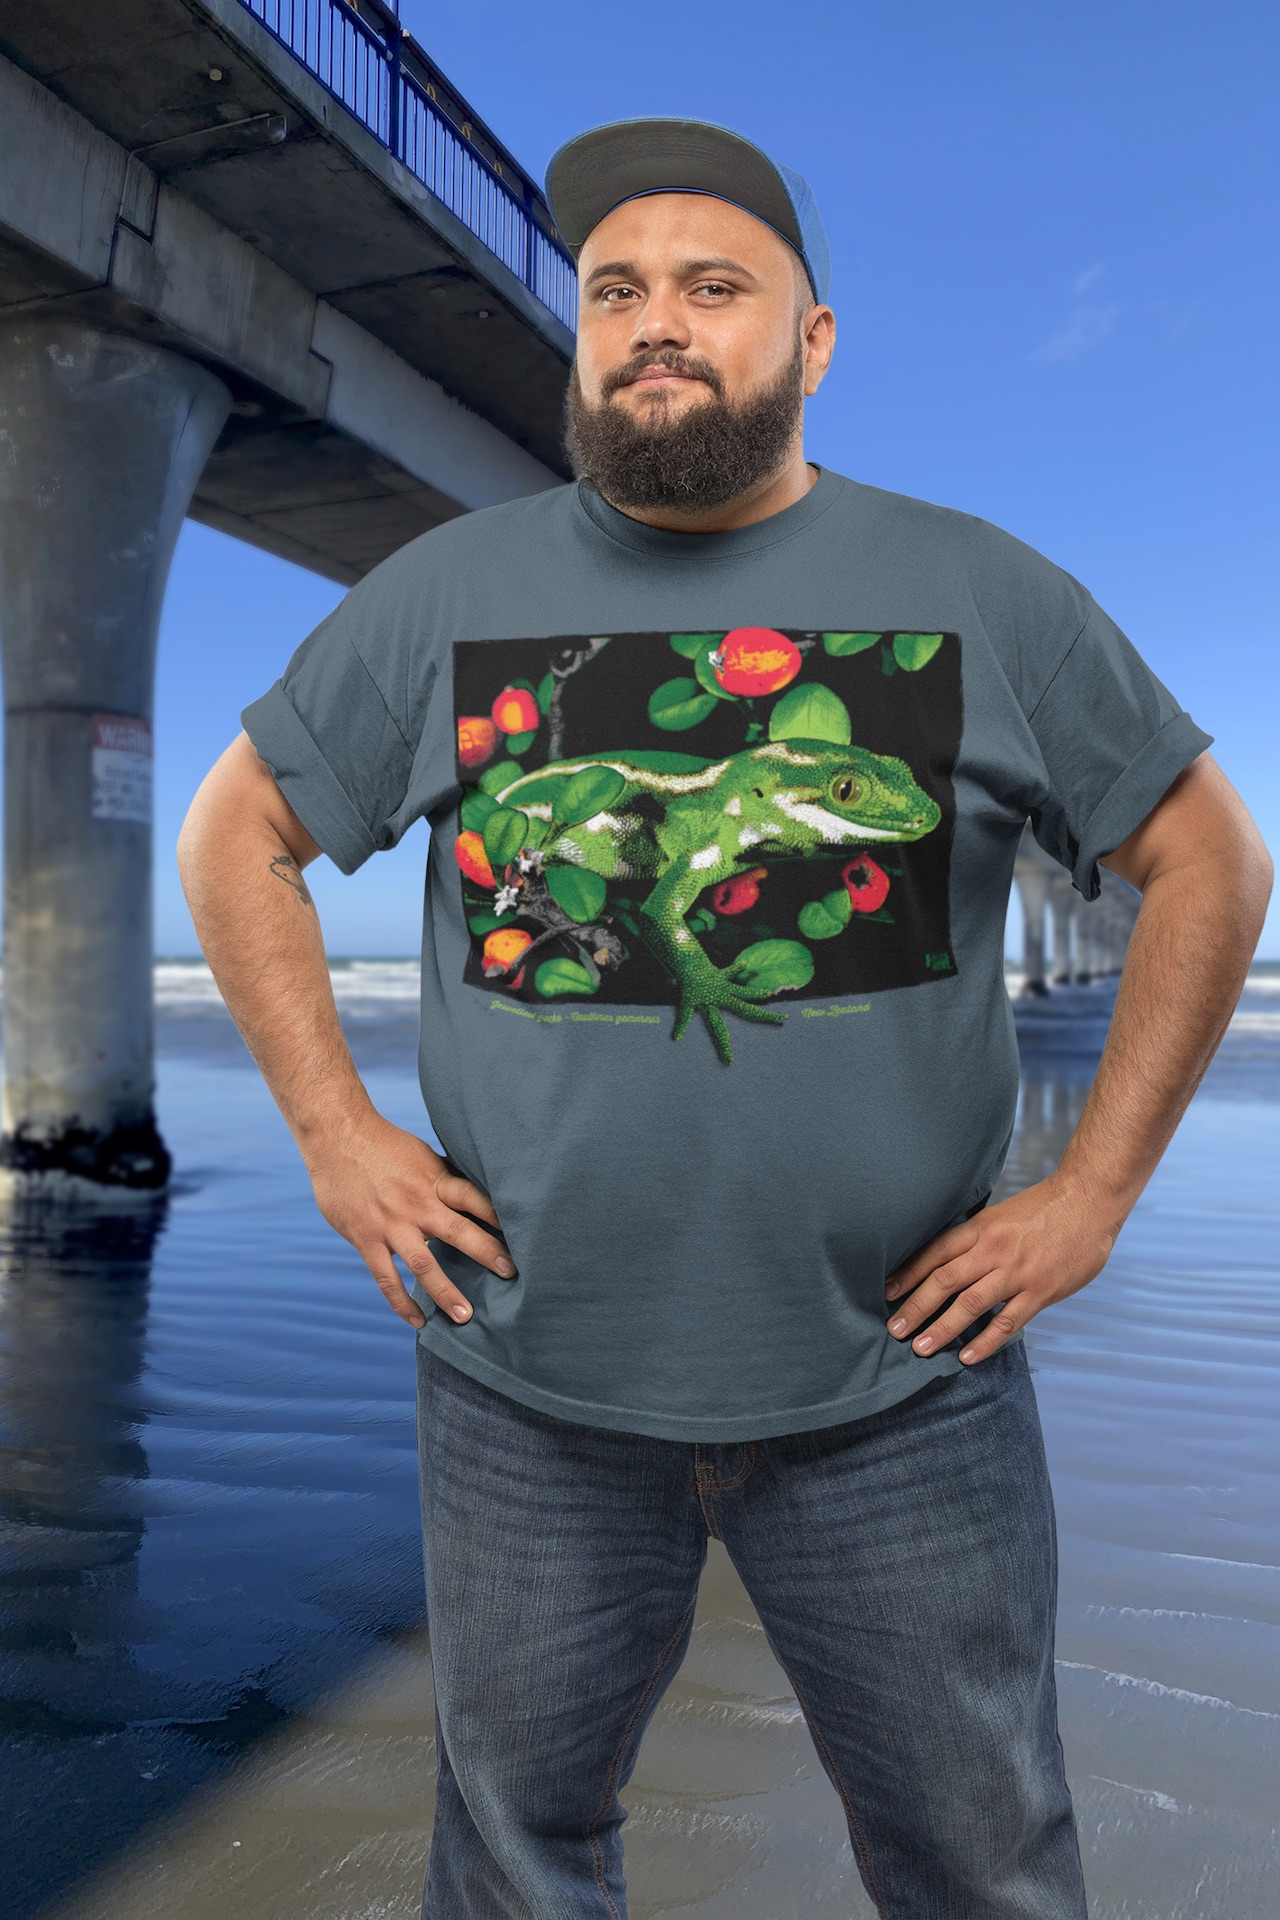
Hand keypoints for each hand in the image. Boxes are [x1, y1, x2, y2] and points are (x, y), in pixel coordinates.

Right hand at [304, 1111, 512, 1328]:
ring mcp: (391, 1225)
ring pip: (423, 1265)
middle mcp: (417, 1204)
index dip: (500, 1215)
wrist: (337, 1138)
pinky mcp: (366, 1239)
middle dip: (487, 1254)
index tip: (527, 1233)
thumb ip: (445, 1180)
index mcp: (435, 1180)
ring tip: (465, 1316)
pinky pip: (386, 1278)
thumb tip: (476, 1196)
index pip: (475, 1199)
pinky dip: (402, 1302)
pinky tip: (418, 1320)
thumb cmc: (384, 1145)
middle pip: (459, 1232)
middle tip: (511, 1275)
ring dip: (446, 1292)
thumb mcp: (424, 1156)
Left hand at [883, 1175, 1119, 1364]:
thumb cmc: (1045, 1208)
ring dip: (942, 1328)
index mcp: (980, 1228)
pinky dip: (985, 1342)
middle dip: (916, 1307)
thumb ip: (978, 1238)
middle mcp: (992, 1250)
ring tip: (920, 1348)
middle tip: (894, 1329)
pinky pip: (1007, 1322)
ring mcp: (1016, 1273)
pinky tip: (967, 1357)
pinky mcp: (1040, 1292)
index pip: (935, 1253)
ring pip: (970, 1304)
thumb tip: (948, 1259)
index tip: (887, 1292)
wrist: (1089, 1201)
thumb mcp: (1001, 1214)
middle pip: (944, 1281)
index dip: (908, 1274)